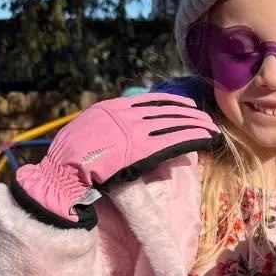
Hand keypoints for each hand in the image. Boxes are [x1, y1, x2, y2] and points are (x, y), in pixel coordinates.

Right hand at [10, 93, 219, 227]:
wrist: (64, 174)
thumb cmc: (71, 161)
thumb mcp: (88, 132)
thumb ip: (107, 127)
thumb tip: (122, 128)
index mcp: (111, 109)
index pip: (149, 101)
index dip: (171, 103)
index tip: (186, 106)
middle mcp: (125, 115)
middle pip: (165, 110)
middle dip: (189, 114)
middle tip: (206, 118)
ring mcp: (134, 131)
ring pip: (174, 123)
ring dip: (196, 125)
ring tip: (212, 128)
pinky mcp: (142, 149)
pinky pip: (174, 140)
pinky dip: (193, 137)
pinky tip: (207, 138)